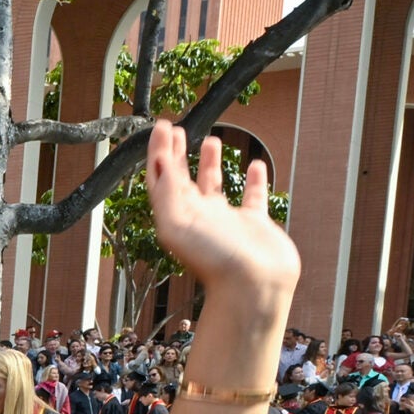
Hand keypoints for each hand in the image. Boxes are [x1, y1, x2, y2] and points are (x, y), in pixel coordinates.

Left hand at [141, 121, 297, 306]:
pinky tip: (254, 164)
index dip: (159, 152)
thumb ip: (167, 193)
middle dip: (178, 153)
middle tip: (177, 128)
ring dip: (210, 163)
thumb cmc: (214, 260)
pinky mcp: (253, 225)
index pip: (161, 177)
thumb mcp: (178, 223)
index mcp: (176, 216)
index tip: (161, 127)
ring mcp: (226, 221)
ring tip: (211, 140)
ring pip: (215, 185)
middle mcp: (198, 217)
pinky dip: (253, 180)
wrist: (253, 286)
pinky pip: (252, 197)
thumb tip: (161, 163)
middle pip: (182, 178)